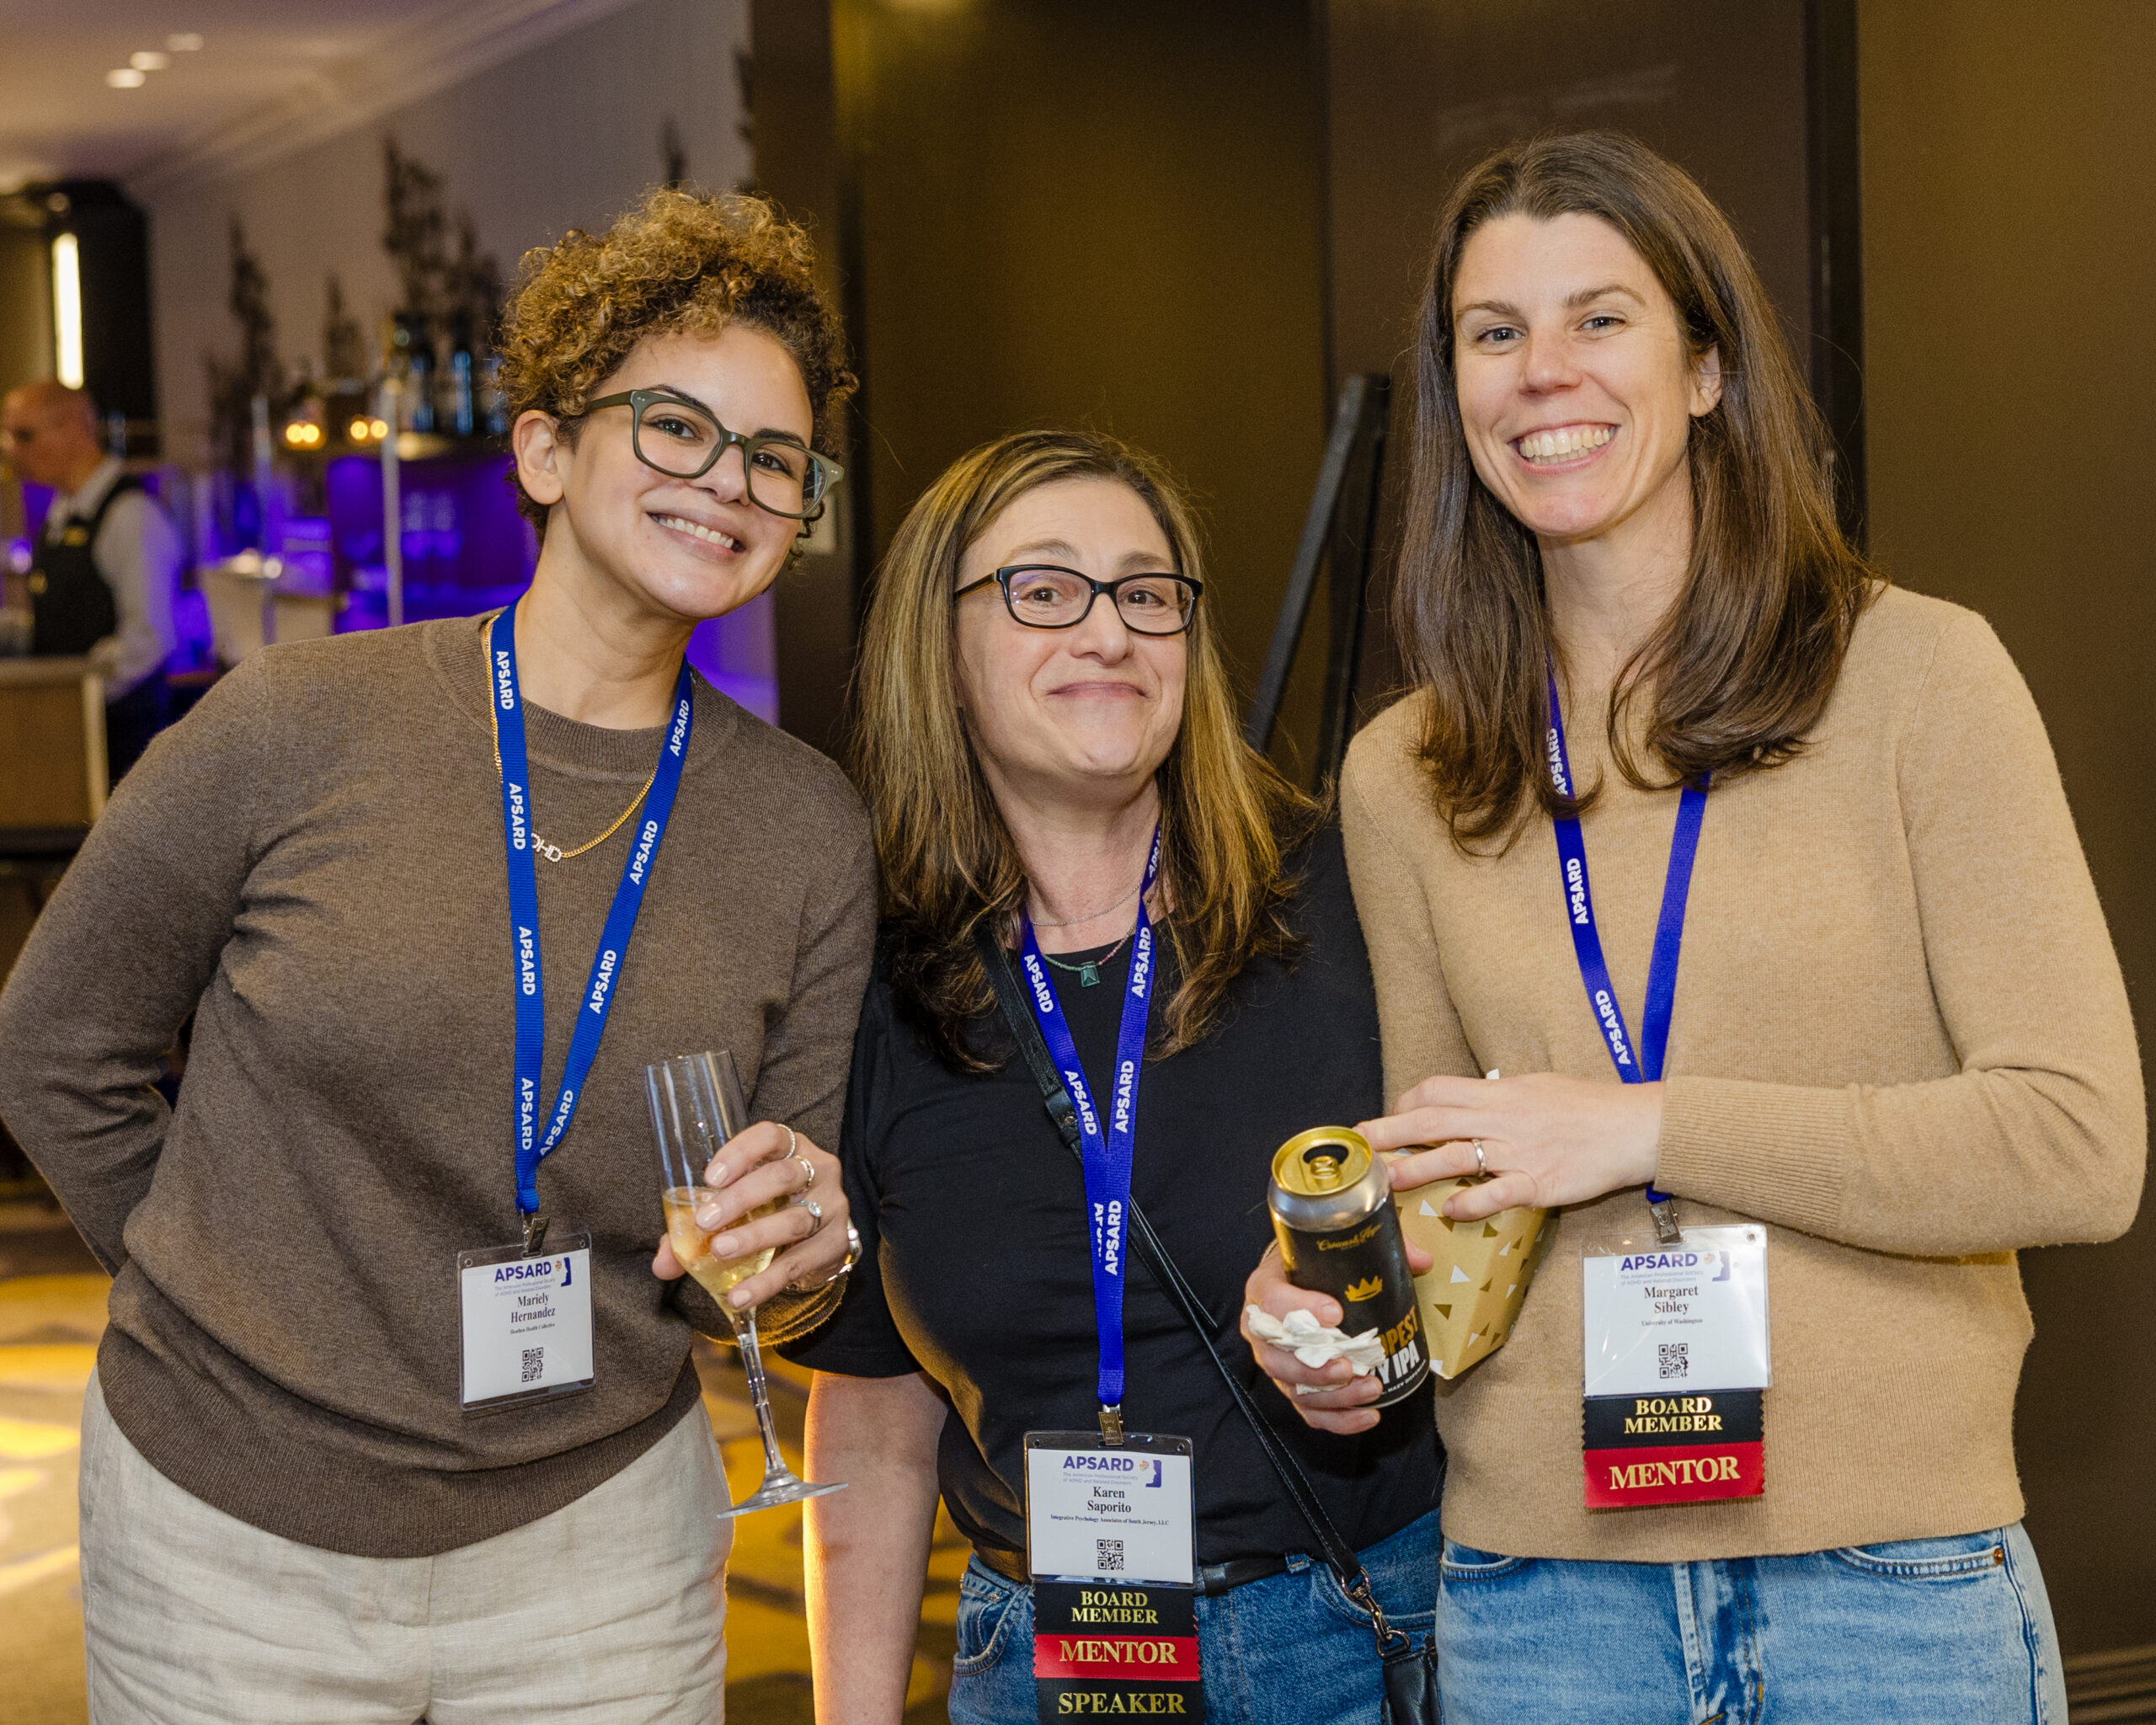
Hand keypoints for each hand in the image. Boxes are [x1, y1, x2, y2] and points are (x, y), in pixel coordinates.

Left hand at [650, 1121, 850, 1308]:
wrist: (818, 1241)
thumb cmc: (771, 1211)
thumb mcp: (740, 1207)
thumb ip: (699, 1228)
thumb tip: (662, 1264)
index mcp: (791, 1148)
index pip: (771, 1136)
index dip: (741, 1152)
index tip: (710, 1178)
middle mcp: (818, 1170)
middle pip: (783, 1176)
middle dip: (741, 1198)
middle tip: (707, 1221)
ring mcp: (832, 1206)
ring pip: (795, 1219)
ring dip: (754, 1236)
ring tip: (721, 1251)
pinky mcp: (837, 1243)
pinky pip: (799, 1263)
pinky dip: (767, 1281)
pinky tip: (740, 1294)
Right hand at [1237, 1238, 1428, 1436]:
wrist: (1293, 1278)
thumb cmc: (1311, 1264)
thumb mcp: (1332, 1246)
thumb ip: (1373, 1247)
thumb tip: (1421, 1261)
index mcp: (1265, 1288)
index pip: (1273, 1300)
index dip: (1300, 1308)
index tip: (1335, 1313)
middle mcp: (1262, 1330)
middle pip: (1276, 1357)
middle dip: (1314, 1368)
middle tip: (1348, 1366)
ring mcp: (1276, 1362)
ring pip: (1294, 1389)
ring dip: (1333, 1396)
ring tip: (1371, 1389)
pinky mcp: (1291, 1386)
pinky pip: (1308, 1410)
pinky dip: (1338, 1419)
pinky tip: (1368, 1416)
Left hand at [1361, 1072, 1662, 1223]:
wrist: (1636, 1126)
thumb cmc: (1588, 1105)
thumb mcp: (1536, 1086)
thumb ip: (1499, 1096)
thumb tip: (1470, 1100)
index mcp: (1499, 1092)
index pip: (1438, 1090)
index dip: (1406, 1103)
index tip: (1389, 1118)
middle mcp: (1502, 1118)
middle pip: (1433, 1120)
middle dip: (1390, 1131)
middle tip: (1359, 1145)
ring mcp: (1519, 1151)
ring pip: (1456, 1156)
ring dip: (1417, 1168)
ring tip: (1388, 1181)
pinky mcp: (1540, 1182)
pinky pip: (1499, 1192)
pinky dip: (1472, 1202)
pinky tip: (1450, 1212)